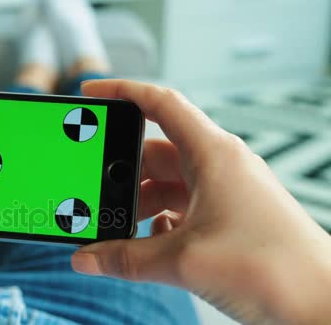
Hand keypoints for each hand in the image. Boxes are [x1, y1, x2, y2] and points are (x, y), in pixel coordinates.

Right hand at [72, 80, 330, 323]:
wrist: (322, 304)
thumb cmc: (273, 268)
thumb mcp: (184, 260)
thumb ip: (126, 259)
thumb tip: (86, 258)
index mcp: (213, 154)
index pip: (161, 104)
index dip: (122, 91)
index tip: (92, 93)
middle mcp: (220, 166)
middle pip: (156, 151)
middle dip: (121, 170)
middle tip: (93, 187)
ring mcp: (225, 192)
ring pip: (168, 184)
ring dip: (139, 204)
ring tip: (116, 227)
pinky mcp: (229, 218)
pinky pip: (183, 209)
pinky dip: (159, 224)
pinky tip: (149, 245)